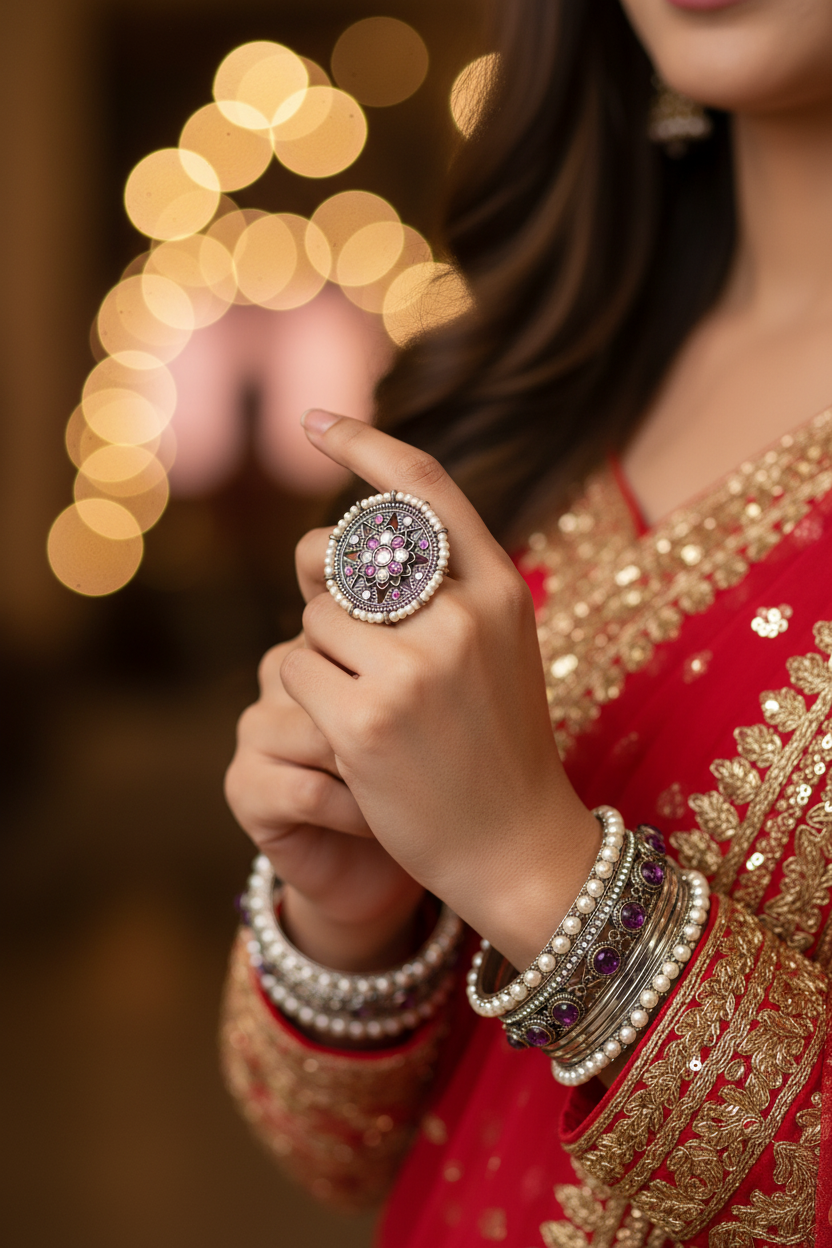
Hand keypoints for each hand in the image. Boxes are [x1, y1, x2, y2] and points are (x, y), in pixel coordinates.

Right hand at [225, 638, 424, 971]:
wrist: (399, 858)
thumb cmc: (431, 767)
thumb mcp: (440, 690)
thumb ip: (428, 633)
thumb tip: (449, 592)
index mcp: (328, 633)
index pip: (346, 609)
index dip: (387, 657)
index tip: (430, 702)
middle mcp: (281, 668)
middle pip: (337, 670)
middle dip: (394, 716)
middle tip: (423, 749)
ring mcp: (257, 725)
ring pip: (324, 731)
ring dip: (381, 771)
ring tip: (404, 789)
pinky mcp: (244, 784)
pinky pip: (309, 789)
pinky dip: (358, 814)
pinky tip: (378, 823)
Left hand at [281, 410, 600, 969]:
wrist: (516, 848)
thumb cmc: (496, 745)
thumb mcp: (495, 649)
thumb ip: (436, 590)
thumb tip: (325, 545)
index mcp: (501, 589)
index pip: (424, 486)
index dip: (364, 444)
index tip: (316, 423)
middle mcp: (463, 617)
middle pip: (347, 554)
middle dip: (327, 587)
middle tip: (348, 636)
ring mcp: (414, 669)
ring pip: (314, 616)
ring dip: (322, 655)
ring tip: (366, 703)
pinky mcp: (365, 720)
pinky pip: (296, 670)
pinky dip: (308, 696)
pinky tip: (347, 736)